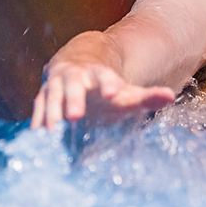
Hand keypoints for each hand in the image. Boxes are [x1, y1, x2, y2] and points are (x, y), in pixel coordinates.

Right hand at [30, 59, 175, 129]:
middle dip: (73, 99)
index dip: (109, 83)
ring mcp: (55, 86)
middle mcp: (74, 77)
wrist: (76, 68)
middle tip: (76, 116)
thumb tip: (170, 97)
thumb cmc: (105, 87)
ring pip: (51, 96)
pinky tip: (35, 138)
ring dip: (51, 112)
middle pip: (73, 86)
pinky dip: (36, 122)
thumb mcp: (126, 92)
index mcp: (98, 74)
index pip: (105, 76)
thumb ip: (147, 96)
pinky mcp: (42, 98)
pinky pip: (37, 109)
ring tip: (51, 131)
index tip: (114, 93)